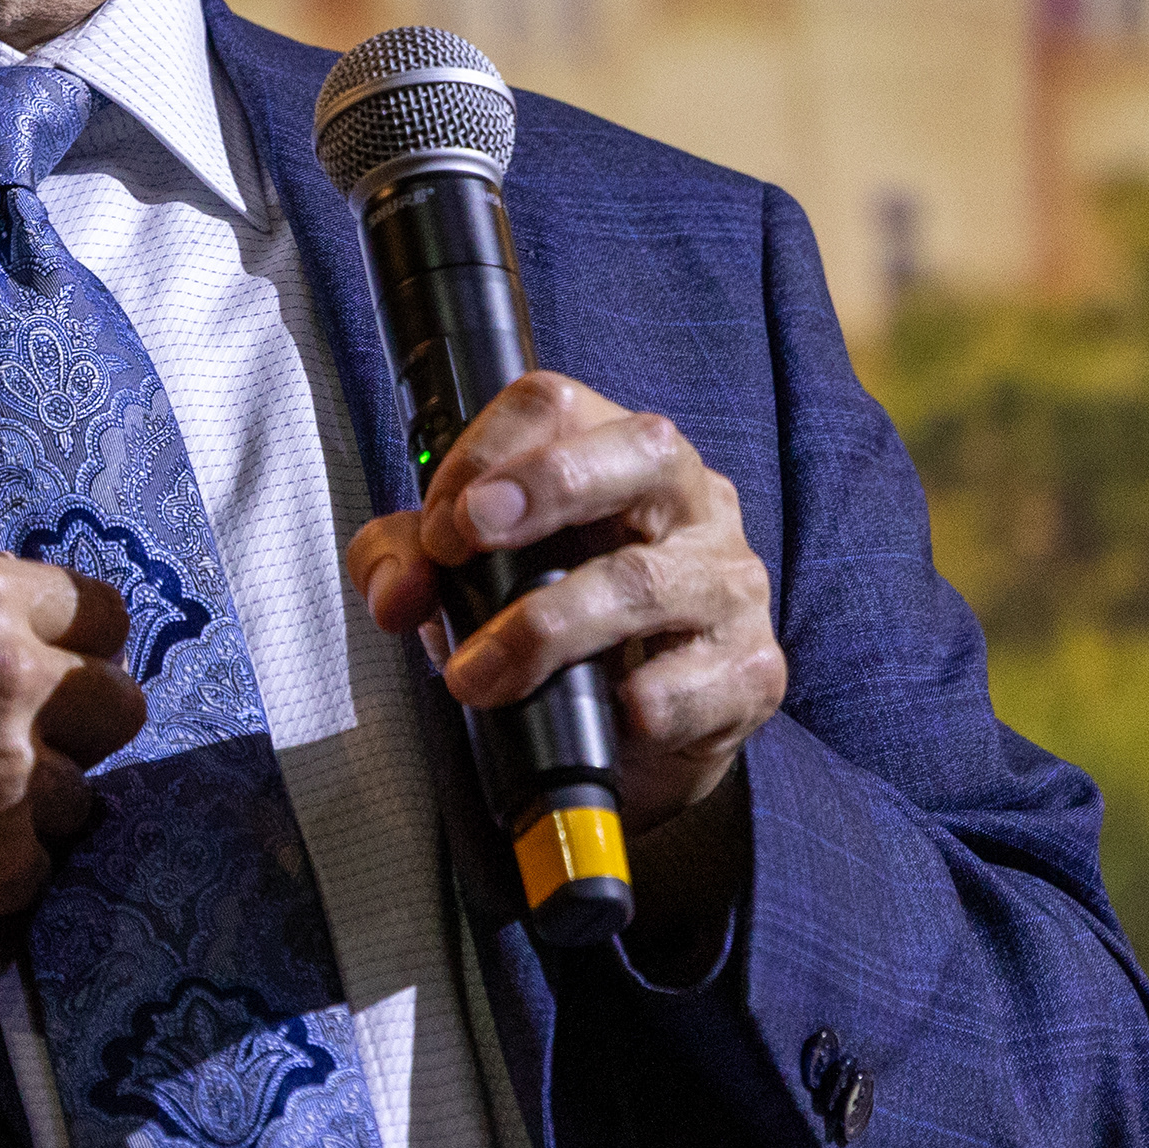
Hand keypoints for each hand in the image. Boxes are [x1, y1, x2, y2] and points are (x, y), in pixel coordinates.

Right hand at [0, 557, 146, 945]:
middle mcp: (11, 679)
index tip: (61, 667)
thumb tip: (1, 628)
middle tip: (25, 743)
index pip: (103, 612)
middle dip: (81, 724)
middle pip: (121, 704)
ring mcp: (12, 780)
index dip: (81, 645)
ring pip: (86, 796)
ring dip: (37, 806)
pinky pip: (38, 867)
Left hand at [344, 371, 785, 843]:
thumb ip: (410, 561)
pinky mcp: (753, 670)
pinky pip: (700, 680)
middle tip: (466, 539)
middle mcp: (692, 503)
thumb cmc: (560, 631)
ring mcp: (730, 584)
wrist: (639, 742)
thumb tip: (395, 591)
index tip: (440, 527)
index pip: (560, 405)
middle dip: (548, 484)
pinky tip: (607, 714)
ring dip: (546, 628)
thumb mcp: (469, 579)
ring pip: (648, 580)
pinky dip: (642, 702)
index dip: (488, 451)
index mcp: (620, 457)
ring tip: (481, 676)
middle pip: (644, 449)